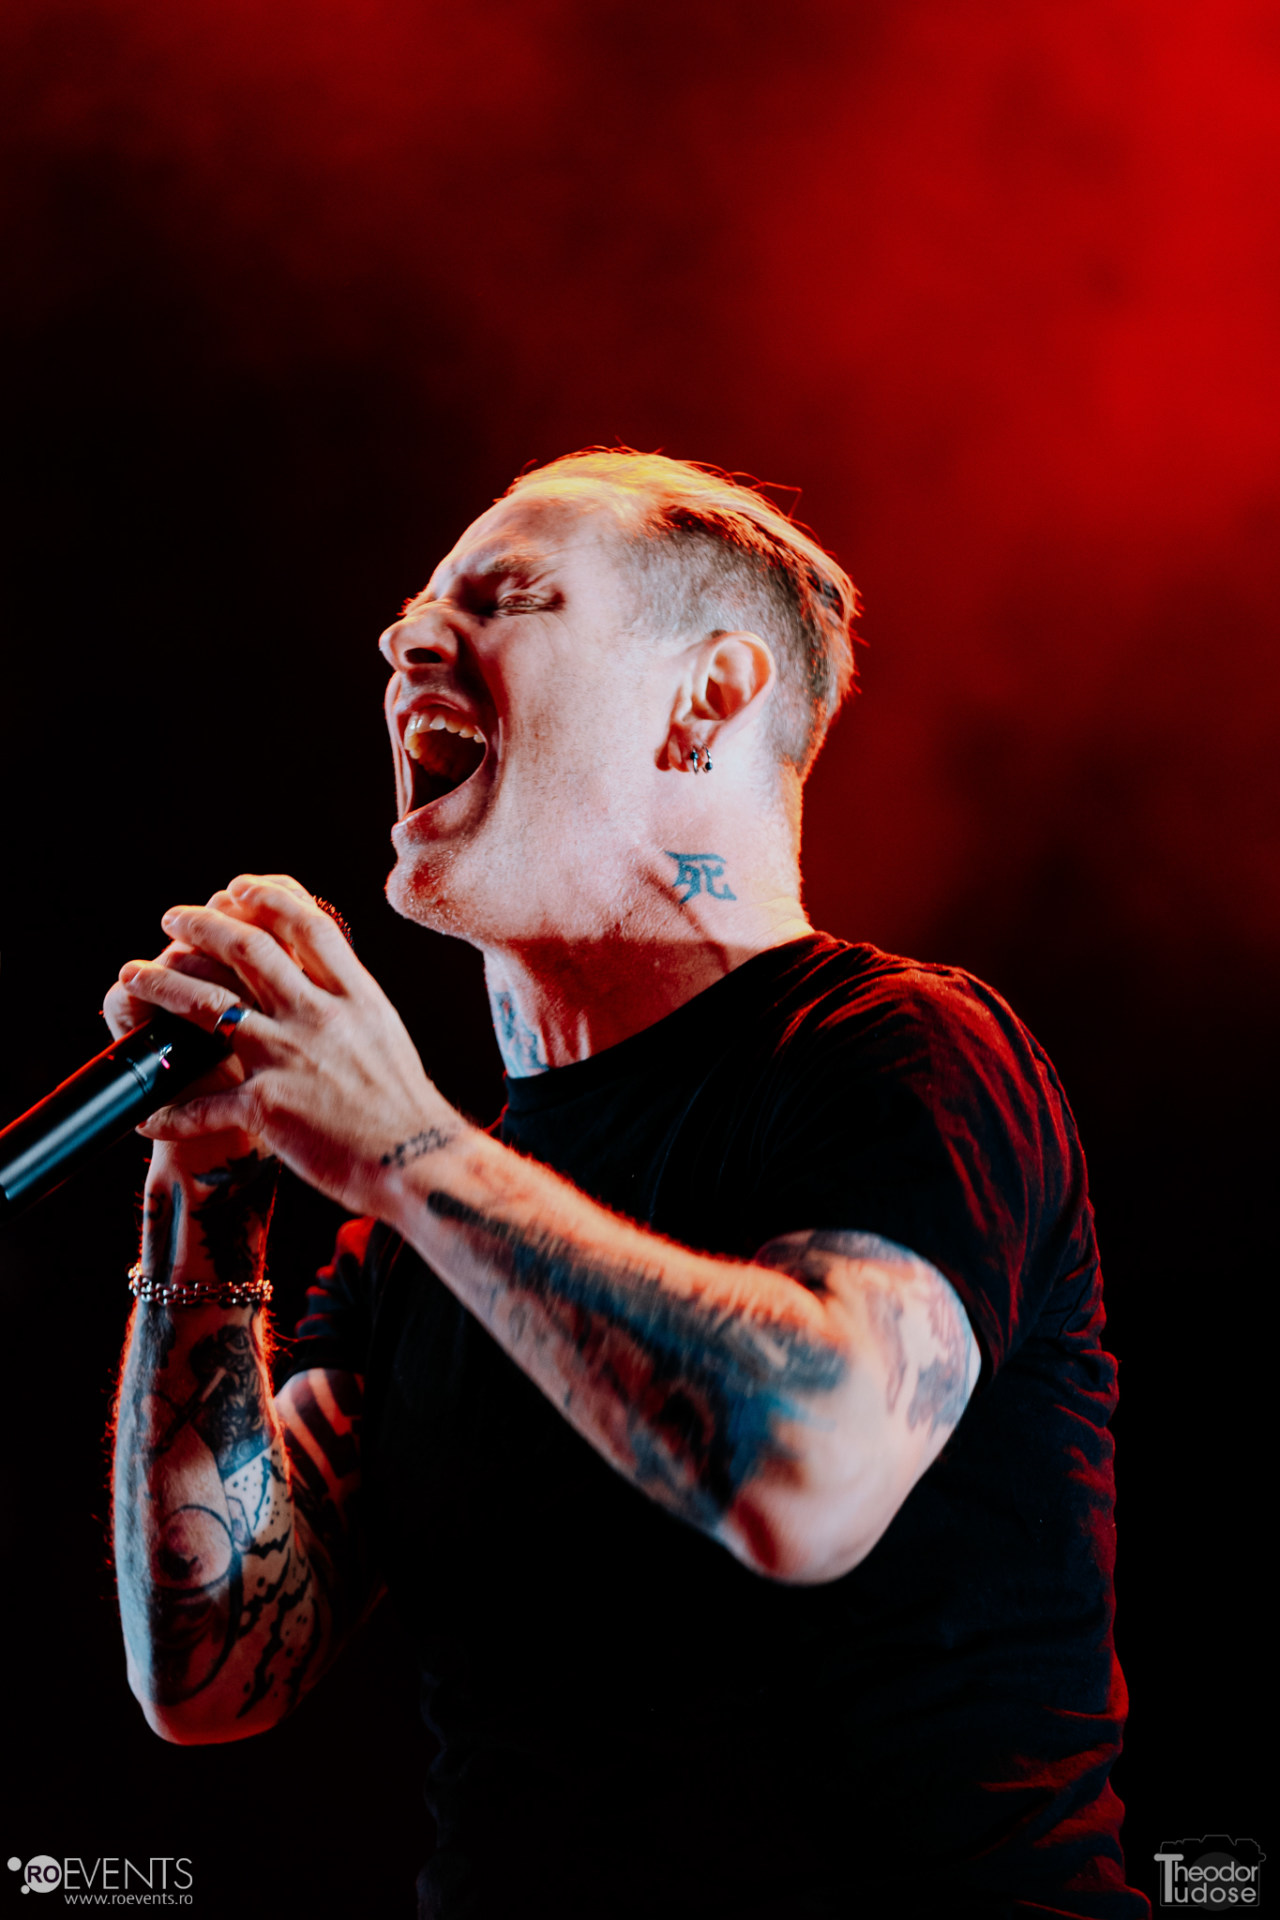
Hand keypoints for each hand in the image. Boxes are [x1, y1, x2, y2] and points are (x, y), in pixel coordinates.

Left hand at [114, 874, 458, 1216]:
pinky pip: (202, 1104)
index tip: (237, 886)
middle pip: (248, 950)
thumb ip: (350, 1003)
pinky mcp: (268, 1107)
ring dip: (162, 985)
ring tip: (133, 976)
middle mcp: (320, 1017)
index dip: (267, 897)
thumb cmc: (406, 1109)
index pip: (307, 925)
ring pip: (209, 1007)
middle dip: (200, 925)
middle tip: (172, 918)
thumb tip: (327, 979)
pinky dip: (168, 1111)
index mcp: (355, 997)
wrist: (421, 1163)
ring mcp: (290, 1058)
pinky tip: (148, 1116)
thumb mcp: (385, 1035)